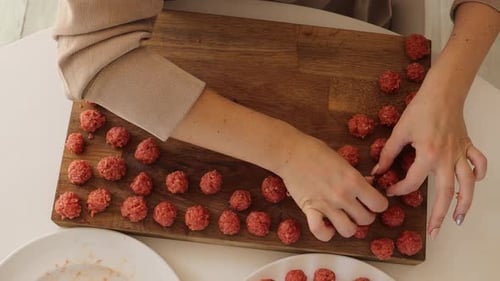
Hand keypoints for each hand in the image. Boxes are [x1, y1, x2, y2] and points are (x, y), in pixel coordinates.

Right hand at [278, 135, 387, 240]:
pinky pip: (321, 232)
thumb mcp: (342, 160)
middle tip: (356, 209)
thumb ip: (356, 176)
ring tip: (343, 218)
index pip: (379, 204)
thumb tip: (369, 185)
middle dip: (364, 216)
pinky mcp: (310, 209)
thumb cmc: (315, 151)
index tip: (371, 202)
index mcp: (354, 180)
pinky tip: (326, 225)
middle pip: (366, 219)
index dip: (377, 205)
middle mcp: (343, 195)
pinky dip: (325, 233)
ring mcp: (327, 204)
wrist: (290, 152)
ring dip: (348, 226)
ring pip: (349, 230)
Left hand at [374, 82, 486, 238]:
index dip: (399, 189)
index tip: (390, 191)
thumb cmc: (420, 110)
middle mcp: (447, 159)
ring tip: (459, 220)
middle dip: (439, 215)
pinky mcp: (468, 146)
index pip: (412, 182)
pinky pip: (478, 163)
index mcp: (428, 156)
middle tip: (434, 232)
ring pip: (467, 184)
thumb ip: (388, 153)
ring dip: (465, 203)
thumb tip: (377, 170)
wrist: (442, 93)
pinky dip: (479, 173)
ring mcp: (460, 154)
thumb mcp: (400, 132)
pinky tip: (474, 183)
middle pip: (446, 194)